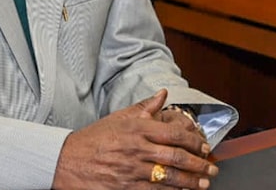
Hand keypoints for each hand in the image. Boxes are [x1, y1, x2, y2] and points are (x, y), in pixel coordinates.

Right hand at [51, 89, 218, 189]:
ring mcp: (131, 170)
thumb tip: (164, 94)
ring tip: (203, 183)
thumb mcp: (118, 118)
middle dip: (198, 163)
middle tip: (211, 167)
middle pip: (175, 156)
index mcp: (136, 129)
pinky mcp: (125, 188)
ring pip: (169, 176)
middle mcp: (136, 148)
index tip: (203, 146)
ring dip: (190, 181)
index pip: (173, 133)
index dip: (193, 140)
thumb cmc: (92, 139)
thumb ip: (144, 107)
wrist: (65, 161)